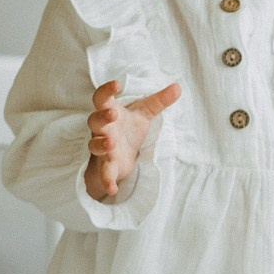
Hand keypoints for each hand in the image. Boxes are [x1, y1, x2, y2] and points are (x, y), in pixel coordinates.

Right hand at [84, 79, 180, 201]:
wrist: (122, 153)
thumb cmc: (128, 128)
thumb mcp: (145, 114)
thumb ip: (159, 101)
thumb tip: (178, 87)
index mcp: (109, 113)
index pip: (102, 98)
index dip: (106, 90)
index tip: (117, 83)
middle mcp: (102, 129)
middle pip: (94, 121)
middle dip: (102, 117)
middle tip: (112, 113)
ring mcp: (102, 147)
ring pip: (95, 145)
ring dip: (101, 144)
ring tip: (111, 143)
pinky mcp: (107, 165)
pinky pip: (104, 173)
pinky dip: (107, 181)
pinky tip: (113, 190)